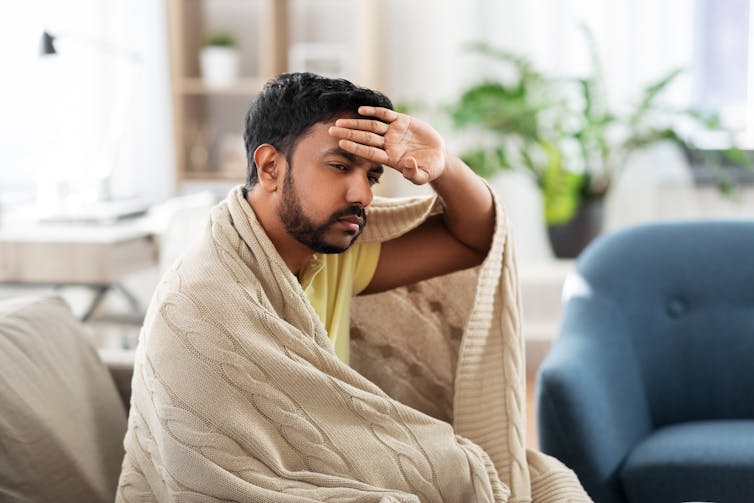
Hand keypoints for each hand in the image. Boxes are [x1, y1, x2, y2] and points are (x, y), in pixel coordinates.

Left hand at [328, 106, 445, 184]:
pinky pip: (385, 115)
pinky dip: (374, 111)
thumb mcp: (424, 175)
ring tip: (340, 122)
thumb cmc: (429, 169)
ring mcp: (394, 133)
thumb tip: (407, 164)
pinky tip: (361, 110)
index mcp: (391, 159)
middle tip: (331, 130)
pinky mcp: (402, 122)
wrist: (438, 157)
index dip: (355, 148)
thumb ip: (414, 174)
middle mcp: (388, 145)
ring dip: (356, 124)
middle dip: (348, 134)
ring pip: (371, 126)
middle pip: (365, 138)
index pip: (369, 153)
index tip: (341, 144)